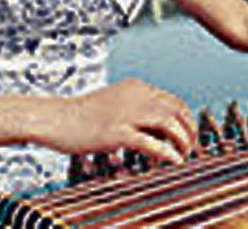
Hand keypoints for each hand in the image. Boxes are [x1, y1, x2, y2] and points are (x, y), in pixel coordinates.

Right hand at [44, 78, 196, 165]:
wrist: (55, 118)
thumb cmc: (82, 116)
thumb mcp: (116, 106)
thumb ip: (138, 114)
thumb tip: (161, 132)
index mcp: (136, 87)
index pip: (173, 100)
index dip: (186, 118)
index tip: (190, 133)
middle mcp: (135, 96)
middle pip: (177, 109)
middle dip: (190, 129)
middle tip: (192, 146)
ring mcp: (125, 113)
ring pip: (169, 123)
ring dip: (183, 140)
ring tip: (185, 154)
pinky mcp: (115, 132)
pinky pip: (150, 142)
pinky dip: (167, 153)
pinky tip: (173, 161)